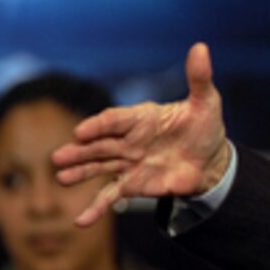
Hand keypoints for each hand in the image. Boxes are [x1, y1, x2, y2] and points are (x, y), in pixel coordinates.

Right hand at [52, 42, 230, 226]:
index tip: (83, 131)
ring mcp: (128, 162)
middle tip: (59, 157)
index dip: (100, 125)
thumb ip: (199, 78)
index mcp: (142, 118)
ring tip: (61, 178)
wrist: (211, 161)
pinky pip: (110, 196)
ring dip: (80, 173)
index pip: (116, 120)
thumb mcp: (207, 102)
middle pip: (100, 145)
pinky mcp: (132, 184)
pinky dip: (95, 208)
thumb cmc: (205, 127)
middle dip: (80, 151)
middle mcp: (129, 140)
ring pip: (99, 167)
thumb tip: (200, 47)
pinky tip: (80, 222)